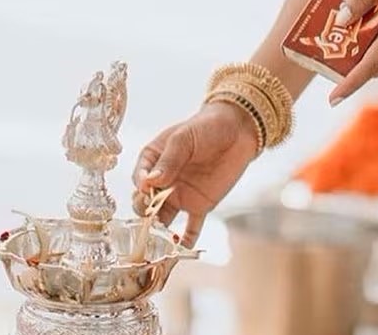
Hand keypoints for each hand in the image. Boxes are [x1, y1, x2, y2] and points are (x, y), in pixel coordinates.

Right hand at [131, 100, 258, 247]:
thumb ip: (169, 159)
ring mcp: (180, 195)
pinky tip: (180, 250)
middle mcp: (163, 182)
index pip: (139, 178)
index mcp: (153, 160)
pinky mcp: (200, 205)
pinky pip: (191, 227)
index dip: (140, 185)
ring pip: (163, 219)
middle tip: (150, 215)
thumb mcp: (185, 138)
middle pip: (146, 203)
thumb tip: (149, 182)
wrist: (238, 129)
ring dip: (159, 232)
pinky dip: (185, 240)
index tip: (144, 188)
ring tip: (157, 242)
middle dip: (145, 211)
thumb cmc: (206, 126)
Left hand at [329, 0, 377, 105]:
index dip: (350, 83)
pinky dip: (377, 40)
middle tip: (326, 56)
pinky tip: (365, 22)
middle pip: (375, 62)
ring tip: (340, 36)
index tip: (332, 99)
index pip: (371, 64)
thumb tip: (342, 19)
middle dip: (351, 65)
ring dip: (364, 51)